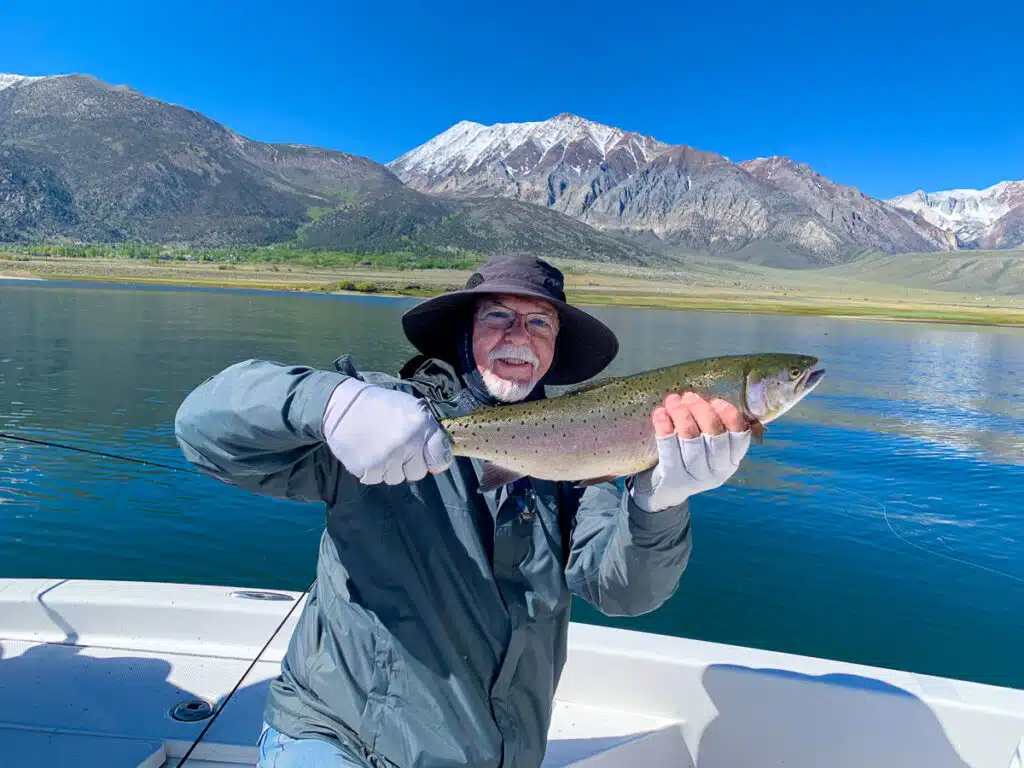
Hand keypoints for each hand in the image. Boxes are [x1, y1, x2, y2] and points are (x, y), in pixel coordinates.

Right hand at [322, 378, 452, 484]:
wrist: (342, 406)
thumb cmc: (380, 406)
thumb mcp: (411, 408)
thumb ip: (429, 432)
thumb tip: (440, 462)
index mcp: (421, 426)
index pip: (441, 458)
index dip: (435, 459)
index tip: (427, 456)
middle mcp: (406, 444)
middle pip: (418, 473)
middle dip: (409, 463)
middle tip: (395, 446)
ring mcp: (386, 458)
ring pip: (396, 478)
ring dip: (389, 468)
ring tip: (378, 447)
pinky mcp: (366, 469)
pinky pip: (376, 479)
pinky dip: (372, 470)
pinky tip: (367, 452)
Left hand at [629, 391, 750, 511]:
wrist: (666, 490)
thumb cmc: (690, 456)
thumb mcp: (708, 445)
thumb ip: (713, 424)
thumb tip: (702, 394)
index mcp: (732, 459)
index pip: (740, 436)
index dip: (729, 416)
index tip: (716, 400)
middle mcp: (719, 470)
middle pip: (715, 437)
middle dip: (702, 412)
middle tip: (689, 396)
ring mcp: (696, 477)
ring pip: (692, 442)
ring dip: (682, 416)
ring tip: (673, 400)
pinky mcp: (674, 479)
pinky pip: (669, 451)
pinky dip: (664, 429)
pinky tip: (660, 413)